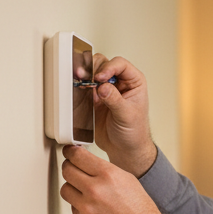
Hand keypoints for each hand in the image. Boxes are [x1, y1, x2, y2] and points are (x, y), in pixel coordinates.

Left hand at [60, 145, 170, 213]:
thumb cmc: (141, 211)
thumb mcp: (127, 180)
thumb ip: (105, 170)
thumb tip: (87, 163)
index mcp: (108, 175)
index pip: (77, 156)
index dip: (71, 153)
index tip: (69, 153)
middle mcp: (95, 190)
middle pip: (67, 170)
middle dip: (70, 168)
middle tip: (74, 170)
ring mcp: (87, 208)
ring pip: (66, 189)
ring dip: (73, 188)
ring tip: (85, 192)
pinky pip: (73, 208)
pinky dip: (80, 207)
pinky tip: (94, 209)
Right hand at [91, 53, 157, 175]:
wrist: (124, 149)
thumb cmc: (134, 133)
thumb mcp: (127, 115)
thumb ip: (115, 100)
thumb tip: (103, 88)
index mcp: (134, 82)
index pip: (120, 65)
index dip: (109, 67)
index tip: (100, 78)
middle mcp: (120, 83)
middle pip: (104, 64)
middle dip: (93, 69)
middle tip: (86, 78)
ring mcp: (106, 90)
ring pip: (92, 73)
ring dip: (85, 75)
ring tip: (79, 80)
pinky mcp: (95, 98)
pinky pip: (85, 87)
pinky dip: (80, 86)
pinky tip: (78, 90)